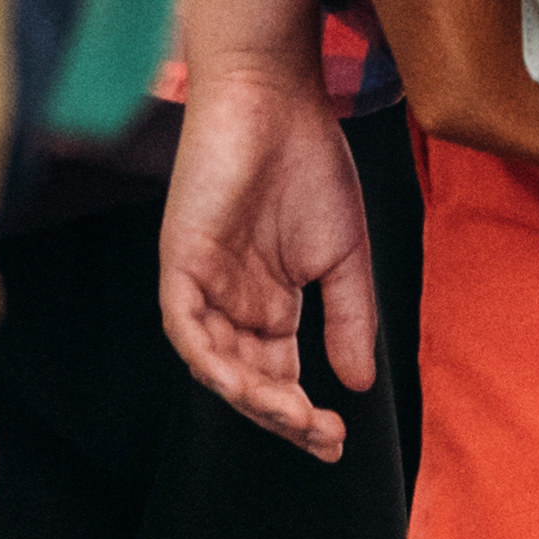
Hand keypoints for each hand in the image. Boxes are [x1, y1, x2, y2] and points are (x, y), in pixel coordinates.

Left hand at [154, 55, 377, 457]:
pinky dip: (209, 359)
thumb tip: (359, 384)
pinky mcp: (179, 260)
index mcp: (268, 302)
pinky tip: (242, 381)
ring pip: (215, 363)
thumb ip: (349, 318)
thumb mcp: (344, 254)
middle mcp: (230, 301)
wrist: (278, 96)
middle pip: (247, 378)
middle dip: (281, 415)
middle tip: (321, 436)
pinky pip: (183, 326)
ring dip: (252, 396)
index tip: (337, 442)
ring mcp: (202, 283)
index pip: (278, 374)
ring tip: (293, 415)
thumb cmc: (309, 162)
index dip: (303, 414)